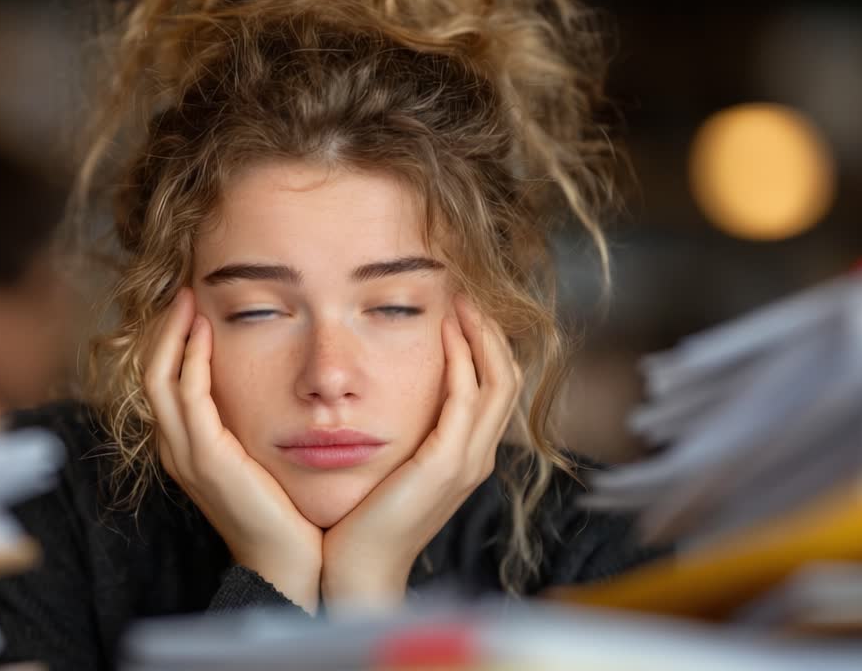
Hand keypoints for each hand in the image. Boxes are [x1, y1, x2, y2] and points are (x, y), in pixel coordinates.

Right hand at [144, 287, 323, 612]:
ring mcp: (186, 455)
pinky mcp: (207, 458)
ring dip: (173, 334)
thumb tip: (277, 380)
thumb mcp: (263, 455)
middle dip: (166, 328)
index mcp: (188, 447)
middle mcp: (177, 448)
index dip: (172, 339)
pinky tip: (206, 332)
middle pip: (153, 373)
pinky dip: (191, 359)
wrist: (292, 562)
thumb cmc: (287, 511)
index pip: (164, 380)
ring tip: (189, 299)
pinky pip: (189, 396)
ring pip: (160, 379)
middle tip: (184, 290)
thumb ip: (255, 421)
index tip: (193, 304)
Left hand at [319, 296, 521, 613]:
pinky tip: (444, 333)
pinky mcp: (445, 466)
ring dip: (479, 335)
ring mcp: (466, 462)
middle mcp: (476, 457)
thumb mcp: (388, 464)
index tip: (459, 305)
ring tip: (459, 300)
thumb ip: (398, 430)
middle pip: (506, 376)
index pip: (494, 386)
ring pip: (496, 382)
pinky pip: (465, 401)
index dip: (483, 342)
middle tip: (464, 291)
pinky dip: (461, 362)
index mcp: (465, 456)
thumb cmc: (360, 519)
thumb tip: (379, 389)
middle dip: (488, 330)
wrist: (356, 570)